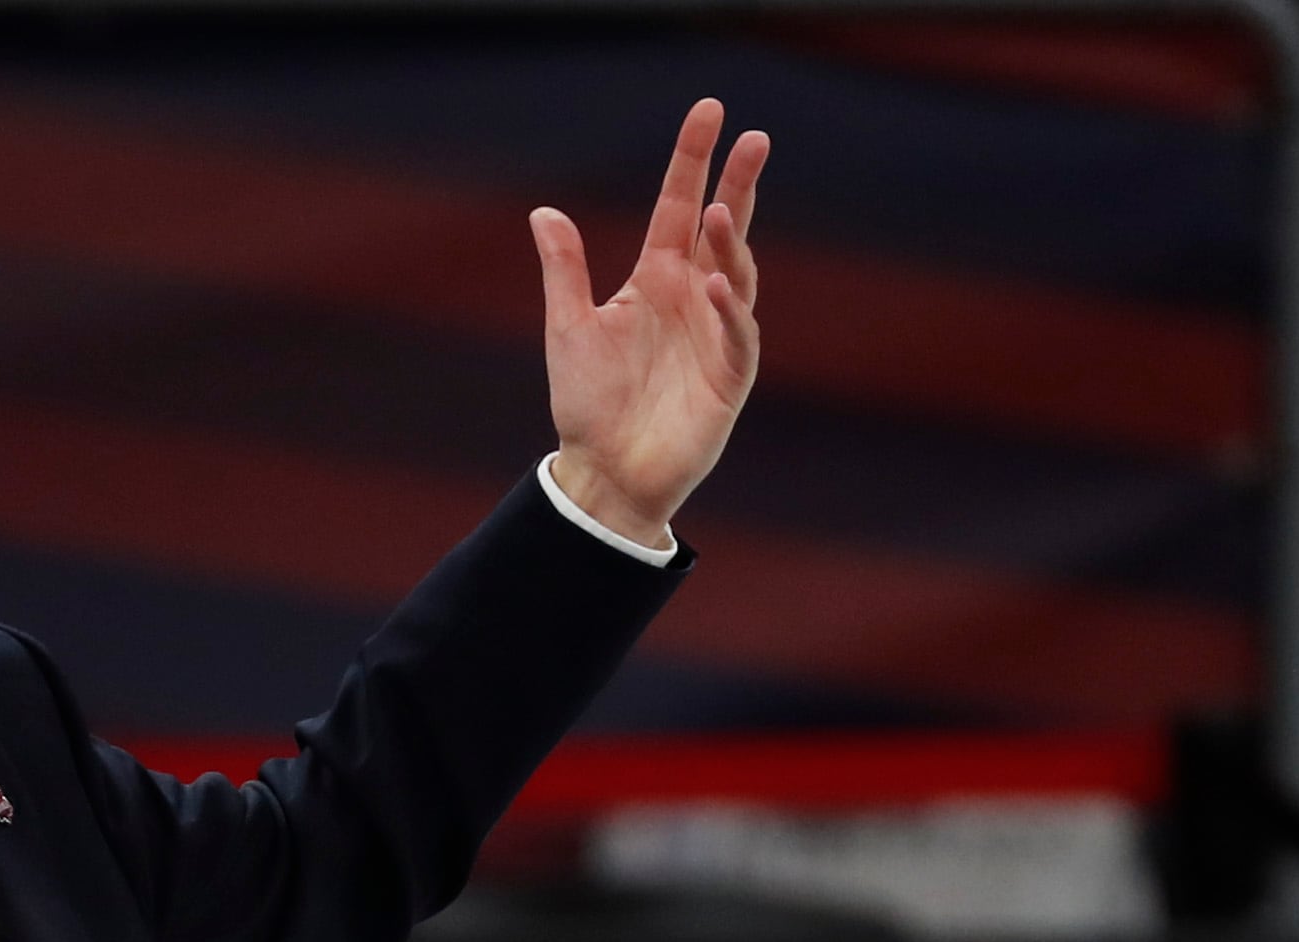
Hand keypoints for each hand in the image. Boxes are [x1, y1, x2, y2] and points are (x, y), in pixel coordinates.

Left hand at [532, 98, 766, 546]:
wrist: (604, 472)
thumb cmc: (588, 403)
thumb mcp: (568, 328)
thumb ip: (564, 270)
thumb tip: (543, 212)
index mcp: (656, 279)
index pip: (678, 207)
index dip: (693, 160)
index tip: (709, 111)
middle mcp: (693, 297)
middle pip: (723, 227)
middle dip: (740, 183)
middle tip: (756, 137)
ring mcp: (716, 333)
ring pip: (735, 274)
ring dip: (731, 243)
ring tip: (720, 210)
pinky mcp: (728, 376)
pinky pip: (736, 335)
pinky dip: (729, 310)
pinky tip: (716, 285)